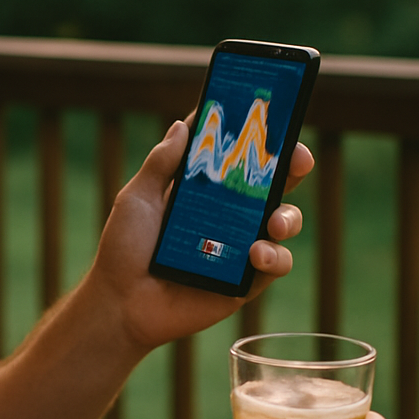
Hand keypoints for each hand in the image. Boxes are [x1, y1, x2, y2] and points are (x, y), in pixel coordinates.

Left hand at [83, 119, 313, 353]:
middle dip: (293, 165)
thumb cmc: (123, 248)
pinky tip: (256, 254)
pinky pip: (276, 263)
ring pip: (284, 220)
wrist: (121, 303)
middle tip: (297, 158)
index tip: (271, 114)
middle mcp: (228, 214)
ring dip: (288, 216)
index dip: (257, 135)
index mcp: (204, 190)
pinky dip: (274, 256)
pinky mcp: (246, 281)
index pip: (238, 155)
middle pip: (273, 182)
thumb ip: (161, 163)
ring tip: (274, 222)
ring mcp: (240, 246)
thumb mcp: (137, 198)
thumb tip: (184, 123)